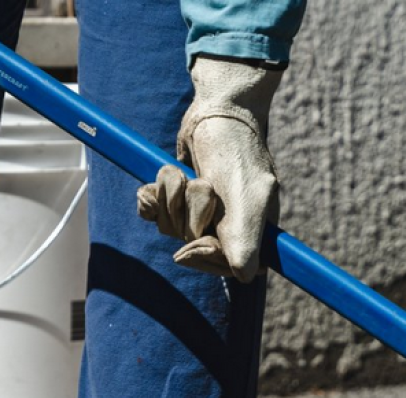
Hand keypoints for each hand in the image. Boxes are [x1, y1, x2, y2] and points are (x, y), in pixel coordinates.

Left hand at [137, 55, 282, 282]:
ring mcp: (200, 214)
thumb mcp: (248, 197)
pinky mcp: (176, 199)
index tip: (203, 241)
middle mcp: (228, 228)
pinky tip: (158, 181)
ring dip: (170, 199)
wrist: (215, 110)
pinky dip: (151, 197)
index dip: (211, 259)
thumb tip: (245, 277)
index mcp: (253, 233)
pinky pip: (152, 215)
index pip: (231, 270)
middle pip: (196, 251)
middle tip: (202, 188)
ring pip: (172, 231)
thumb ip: (246, 240)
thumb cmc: (237, 151)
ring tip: (183, 174)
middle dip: (188, 219)